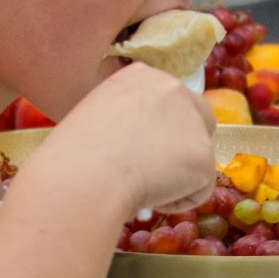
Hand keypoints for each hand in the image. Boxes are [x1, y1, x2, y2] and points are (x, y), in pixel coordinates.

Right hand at [40, 63, 216, 219]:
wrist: (83, 176)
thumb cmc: (74, 154)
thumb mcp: (97, 117)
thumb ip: (129, 119)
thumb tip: (140, 145)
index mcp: (143, 76)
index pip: (170, 101)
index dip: (160, 131)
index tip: (138, 151)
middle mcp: (174, 89)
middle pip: (200, 120)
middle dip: (185, 148)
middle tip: (153, 173)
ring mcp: (193, 122)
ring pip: (197, 158)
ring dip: (175, 177)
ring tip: (139, 185)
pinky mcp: (204, 157)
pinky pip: (199, 189)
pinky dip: (176, 201)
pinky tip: (148, 197)